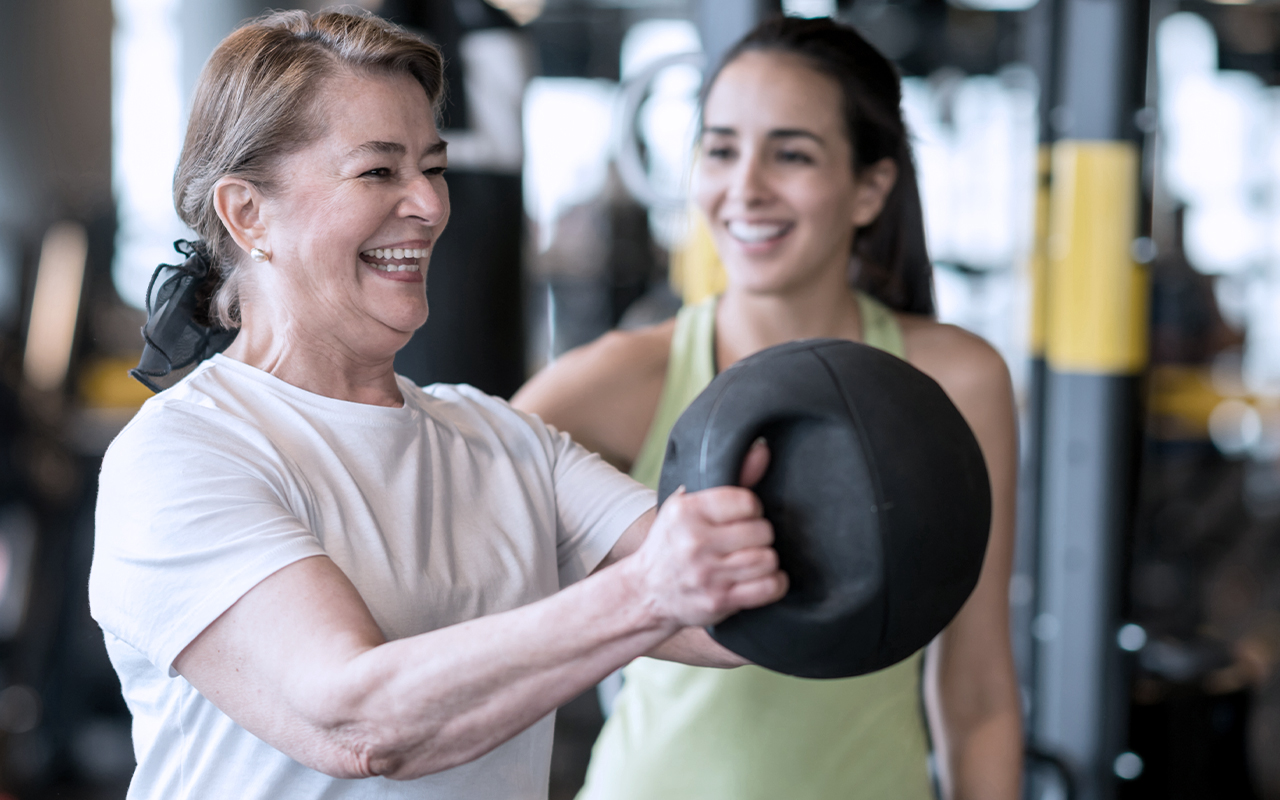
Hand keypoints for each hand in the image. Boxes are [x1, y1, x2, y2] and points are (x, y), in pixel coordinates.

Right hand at [627, 440, 787, 628]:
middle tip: (747, 541)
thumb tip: (763, 450)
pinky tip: (762, 578)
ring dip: (766, 560)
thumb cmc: (673, 542)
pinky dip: (774, 583)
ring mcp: (707, 575)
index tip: (743, 517)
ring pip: (768, 559)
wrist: (646, 592)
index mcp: (686, 512)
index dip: (752, 509)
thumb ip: (730, 477)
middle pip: (762, 532)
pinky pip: (769, 588)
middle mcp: (694, 542)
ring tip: (752, 559)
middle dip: (760, 536)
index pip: (747, 502)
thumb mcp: (688, 505)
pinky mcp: (718, 601)